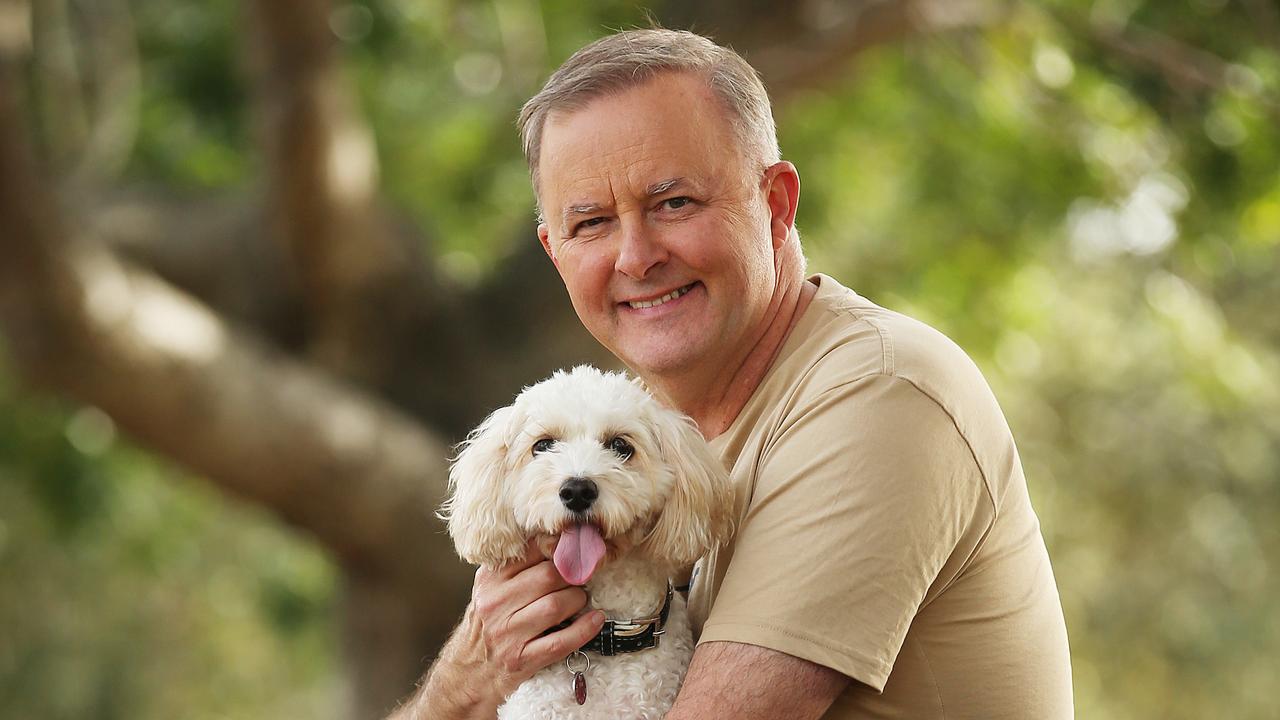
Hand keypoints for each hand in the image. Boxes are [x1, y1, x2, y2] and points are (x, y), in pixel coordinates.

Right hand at [407, 540, 604, 718]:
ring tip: (580, 600)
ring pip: (555, 606)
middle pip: (548, 577)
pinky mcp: (520, 660)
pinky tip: (595, 619)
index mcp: (489, 580)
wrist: (467, 673)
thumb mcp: (491, 590)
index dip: (559, 548)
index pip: (531, 551)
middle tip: (580, 579)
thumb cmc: (487, 625)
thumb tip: (557, 543)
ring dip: (578, 600)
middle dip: (572, 576)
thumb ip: (517, 568)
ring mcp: (507, 633)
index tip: (573, 550)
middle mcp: (495, 604)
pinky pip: (560, 642)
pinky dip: (584, 629)